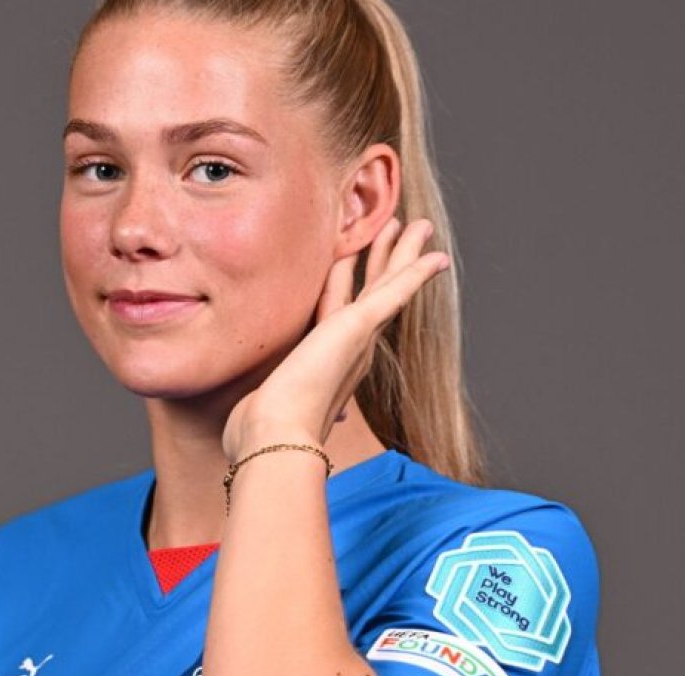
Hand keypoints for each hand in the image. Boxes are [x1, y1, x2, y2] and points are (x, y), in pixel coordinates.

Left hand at [221, 217, 450, 462]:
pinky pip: (395, 293)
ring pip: (388, 285)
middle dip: (386, 262)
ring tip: (420, 226)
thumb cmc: (262, 430)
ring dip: (403, 254)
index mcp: (329, 360)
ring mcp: (358, 340)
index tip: (352, 260)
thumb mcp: (261, 399)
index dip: (349, 281)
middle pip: (374, 294)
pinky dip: (416, 273)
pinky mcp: (358, 328)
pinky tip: (437, 258)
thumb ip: (263, 396)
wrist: (274, 439)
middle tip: (403, 233)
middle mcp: (351, 350)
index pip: (342, 308)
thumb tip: (247, 414)